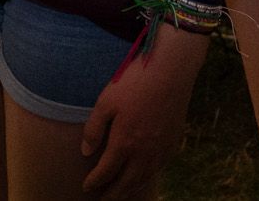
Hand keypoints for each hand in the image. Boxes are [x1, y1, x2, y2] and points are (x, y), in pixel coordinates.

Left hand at [81, 30, 205, 196]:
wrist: (171, 70)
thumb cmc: (135, 82)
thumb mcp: (106, 101)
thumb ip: (94, 129)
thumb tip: (86, 152)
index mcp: (124, 143)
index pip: (106, 172)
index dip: (95, 182)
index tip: (86, 187)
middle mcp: (144, 152)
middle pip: (126, 183)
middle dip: (113, 195)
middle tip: (102, 200)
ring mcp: (161, 149)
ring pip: (144, 179)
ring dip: (131, 190)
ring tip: (121, 195)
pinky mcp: (173, 142)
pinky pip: (159, 169)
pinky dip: (148, 178)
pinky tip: (143, 176)